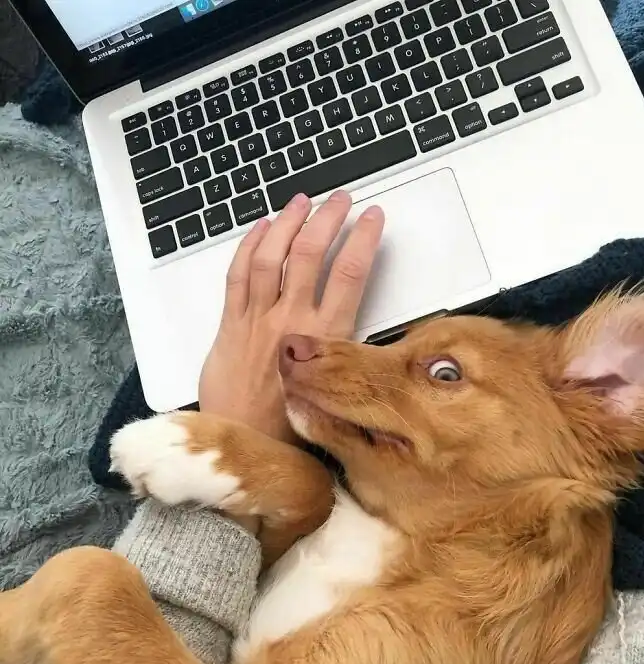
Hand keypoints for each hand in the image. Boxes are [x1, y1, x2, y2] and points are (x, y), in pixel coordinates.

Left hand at [199, 190, 384, 443]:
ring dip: (288, 222)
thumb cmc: (294, 427)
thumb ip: (345, 353)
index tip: (374, 217)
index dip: (363, 238)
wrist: (247, 446)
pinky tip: (261, 229)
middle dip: (328, 218)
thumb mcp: (337, 390)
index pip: (350, 273)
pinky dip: (249, 247)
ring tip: (302, 201)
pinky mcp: (230, 326)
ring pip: (272, 256)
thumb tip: (354, 324)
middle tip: (341, 199)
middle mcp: (292, 322)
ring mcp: (257, 320)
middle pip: (311, 253)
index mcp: (326, 339)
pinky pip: (237, 275)